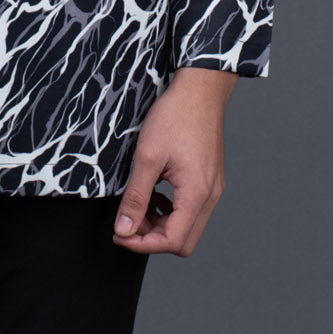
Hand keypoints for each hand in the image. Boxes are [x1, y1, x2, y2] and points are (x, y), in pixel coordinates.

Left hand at [112, 67, 237, 256]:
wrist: (200, 89)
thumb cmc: (175, 116)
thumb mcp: (147, 157)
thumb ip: (136, 197)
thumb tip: (123, 230)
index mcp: (197, 194)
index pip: (172, 241)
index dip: (142, 244)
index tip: (119, 234)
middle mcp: (210, 196)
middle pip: (183, 241)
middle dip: (152, 237)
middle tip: (127, 221)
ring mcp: (213, 188)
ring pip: (188, 226)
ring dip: (161, 223)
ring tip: (139, 204)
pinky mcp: (210, 179)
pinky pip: (192, 209)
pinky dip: (171, 209)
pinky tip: (155, 192)